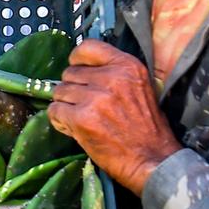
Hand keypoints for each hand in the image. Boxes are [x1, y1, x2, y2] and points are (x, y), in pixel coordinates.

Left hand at [46, 40, 179, 194]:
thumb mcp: (140, 88)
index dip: (77, 60)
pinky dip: (60, 120)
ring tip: (81, 119)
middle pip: (70, 73)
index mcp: (127, 66)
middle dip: (73, 89)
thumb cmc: (147, 129)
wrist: (154, 161)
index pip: (88, 47)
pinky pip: (54, 111)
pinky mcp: (81, 118)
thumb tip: (80, 70)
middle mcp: (111, 77)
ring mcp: (95, 97)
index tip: (79, 72)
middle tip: (85, 106)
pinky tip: (74, 129)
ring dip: (65, 105)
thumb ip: (114, 74)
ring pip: (59, 92)